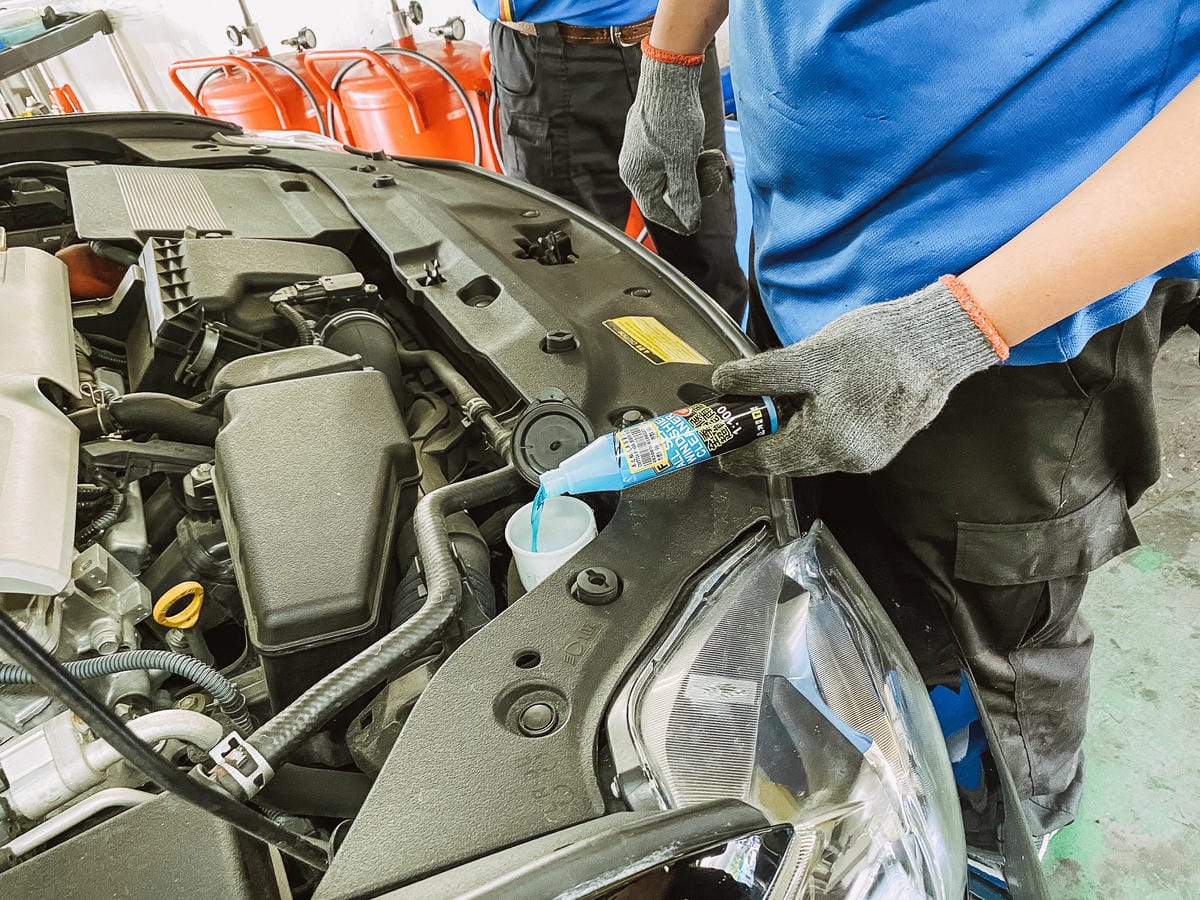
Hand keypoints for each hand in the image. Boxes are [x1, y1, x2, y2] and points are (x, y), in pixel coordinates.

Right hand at [619, 43, 707, 234]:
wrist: (670, 75)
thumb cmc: (672, 116)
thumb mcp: (683, 162)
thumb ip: (686, 195)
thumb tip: (690, 222)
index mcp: (635, 175)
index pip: (654, 211)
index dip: (677, 220)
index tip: (695, 223)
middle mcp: (635, 165)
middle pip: (665, 192)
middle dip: (691, 190)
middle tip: (711, 182)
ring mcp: (644, 150)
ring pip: (672, 174)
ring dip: (695, 173)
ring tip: (712, 162)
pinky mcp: (654, 137)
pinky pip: (673, 158)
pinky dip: (690, 158)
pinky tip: (704, 150)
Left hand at [712, 279, 1005, 476]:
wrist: (938, 340)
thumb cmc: (875, 345)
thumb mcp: (809, 355)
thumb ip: (762, 374)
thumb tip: (723, 382)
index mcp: (829, 443)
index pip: (770, 460)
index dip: (740, 457)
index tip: (718, 455)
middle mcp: (850, 461)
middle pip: (791, 462)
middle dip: (763, 446)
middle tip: (738, 427)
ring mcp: (870, 456)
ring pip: (814, 456)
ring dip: (790, 439)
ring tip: (771, 413)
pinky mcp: (884, 444)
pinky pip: (836, 447)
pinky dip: (816, 434)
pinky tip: (809, 409)